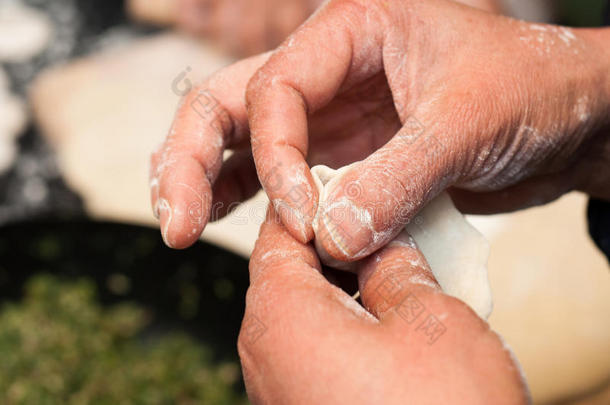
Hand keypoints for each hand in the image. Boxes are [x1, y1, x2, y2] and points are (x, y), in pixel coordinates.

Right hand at [150, 0, 609, 250]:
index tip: (304, 217)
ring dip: (203, 179)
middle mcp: (327, 70)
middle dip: (192, 160)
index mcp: (350, 32)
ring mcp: (328, 116)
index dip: (278, 158)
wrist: (563, 117)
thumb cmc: (529, 89)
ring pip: (239, 138)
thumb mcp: (466, 124)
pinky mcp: (339, 156)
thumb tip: (330, 239)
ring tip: (179, 226)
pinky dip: (244, 198)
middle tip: (176, 222)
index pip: (278, 88)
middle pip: (229, 103)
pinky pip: (274, 174)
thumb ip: (397, 180)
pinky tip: (218, 221)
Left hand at [237, 205, 528, 403]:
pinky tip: (394, 330)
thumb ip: (395, 266)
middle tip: (393, 236)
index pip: (281, 229)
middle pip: (291, 270)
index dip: (322, 201)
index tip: (361, 189)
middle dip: (342, 247)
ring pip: (307, 312)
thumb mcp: (430, 321)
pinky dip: (349, 330)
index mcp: (279, 314)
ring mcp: (277, 388)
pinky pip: (316, 351)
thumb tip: (380, 241)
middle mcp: (262, 351)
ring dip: (351, 292)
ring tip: (403, 281)